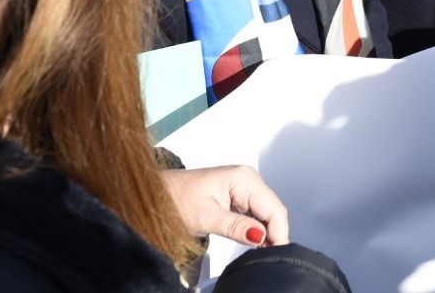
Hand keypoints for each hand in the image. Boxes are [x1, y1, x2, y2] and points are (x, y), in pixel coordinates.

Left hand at [161, 166, 288, 245]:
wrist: (155, 194)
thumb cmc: (174, 198)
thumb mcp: (206, 217)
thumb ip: (237, 227)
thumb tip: (260, 236)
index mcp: (244, 178)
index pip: (273, 208)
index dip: (279, 233)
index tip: (276, 253)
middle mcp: (247, 178)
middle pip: (273, 209)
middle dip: (275, 233)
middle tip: (270, 256)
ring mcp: (243, 186)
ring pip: (266, 211)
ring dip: (267, 230)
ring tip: (262, 250)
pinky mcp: (237, 194)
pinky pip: (256, 211)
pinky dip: (257, 226)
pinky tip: (253, 238)